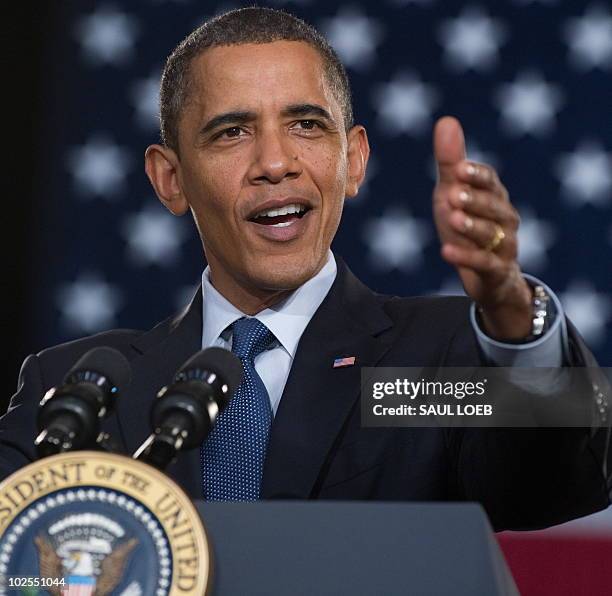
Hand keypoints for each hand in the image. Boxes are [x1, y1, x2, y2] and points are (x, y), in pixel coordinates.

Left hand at [432, 116, 531, 339]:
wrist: (489, 276)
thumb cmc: (468, 226)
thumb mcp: (453, 193)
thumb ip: (451, 162)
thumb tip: (446, 120)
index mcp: (495, 196)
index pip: (490, 181)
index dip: (477, 176)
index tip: (460, 170)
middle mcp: (505, 218)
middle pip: (494, 206)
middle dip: (475, 200)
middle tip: (453, 194)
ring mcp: (504, 246)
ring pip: (492, 234)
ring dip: (472, 226)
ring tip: (452, 219)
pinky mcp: (496, 271)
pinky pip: (485, 264)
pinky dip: (466, 258)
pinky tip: (445, 251)